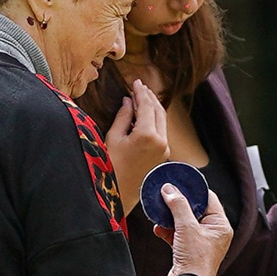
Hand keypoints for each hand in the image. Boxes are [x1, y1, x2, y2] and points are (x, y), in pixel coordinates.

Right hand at [105, 78, 168, 211]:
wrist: (119, 193)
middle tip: (140, 87)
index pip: (146, 106)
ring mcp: (165, 150)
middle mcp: (161, 141)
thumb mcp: (113, 138)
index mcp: (148, 135)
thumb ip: (123, 116)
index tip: (136, 81)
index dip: (141, 92)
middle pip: (158, 111)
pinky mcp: (163, 156)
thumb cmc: (111, 167)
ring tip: (142, 98)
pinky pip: (161, 132)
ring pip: (162, 121)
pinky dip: (154, 120)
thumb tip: (128, 101)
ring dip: (153, 108)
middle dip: (149, 97)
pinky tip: (144, 116)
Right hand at [163, 185, 233, 275]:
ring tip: (159, 211)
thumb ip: (178, 205)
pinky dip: (168, 231)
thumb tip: (169, 189)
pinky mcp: (189, 251)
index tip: (180, 182)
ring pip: (185, 223)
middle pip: (195, 210)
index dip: (195, 190)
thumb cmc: (195, 259)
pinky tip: (158, 228)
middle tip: (167, 194)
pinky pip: (178, 235)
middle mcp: (214, 233)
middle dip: (179, 204)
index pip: (209, 199)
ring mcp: (201, 242)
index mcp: (221, 226)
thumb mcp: (186, 227)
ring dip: (171, 218)